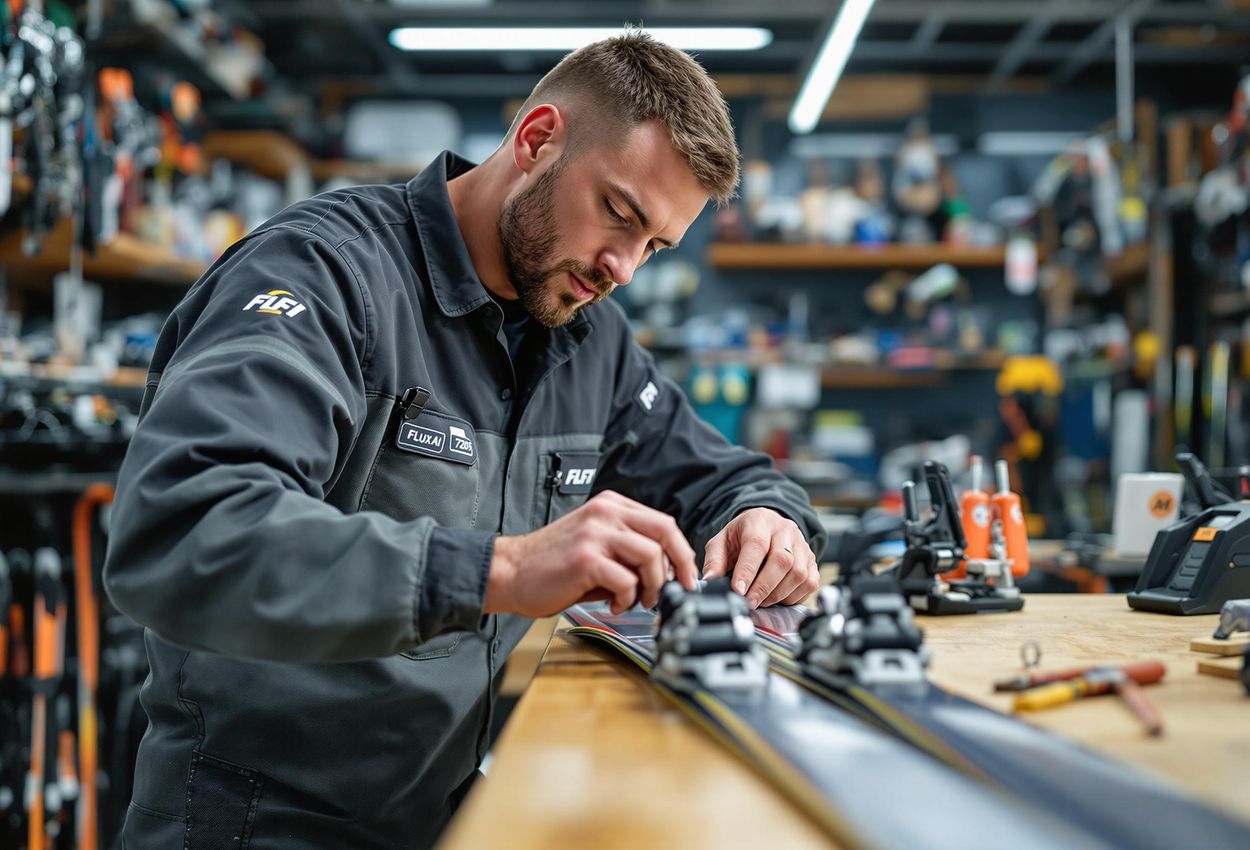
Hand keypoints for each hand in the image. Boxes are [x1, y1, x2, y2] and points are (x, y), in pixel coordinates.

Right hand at [484, 491, 697, 616]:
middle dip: (681, 565)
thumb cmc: (552, 564)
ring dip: (653, 585)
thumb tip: (667, 571)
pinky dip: (628, 599)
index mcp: (610, 506)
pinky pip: (627, 580)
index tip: (686, 575)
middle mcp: (605, 514)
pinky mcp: (586, 559)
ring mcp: (595, 534)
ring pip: (650, 556)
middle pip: (665, 531)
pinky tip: (614, 604)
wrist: (510, 571)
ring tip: (638, 600)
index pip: (663, 522)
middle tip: (678, 589)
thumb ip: (627, 549)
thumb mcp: (594, 542)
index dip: (681, 551)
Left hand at [702, 508, 817, 607]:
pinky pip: (810, 582)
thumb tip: (710, 581)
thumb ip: (714, 561)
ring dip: (778, 594)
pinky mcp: (812, 560)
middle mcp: (785, 530)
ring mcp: (802, 544)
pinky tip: (779, 598)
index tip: (738, 590)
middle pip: (782, 560)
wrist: (765, 525)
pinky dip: (794, 596)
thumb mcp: (722, 542)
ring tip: (761, 600)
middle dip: (764, 587)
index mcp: (759, 521)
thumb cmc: (742, 535)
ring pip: (798, 573)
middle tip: (749, 602)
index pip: (756, 545)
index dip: (748, 570)